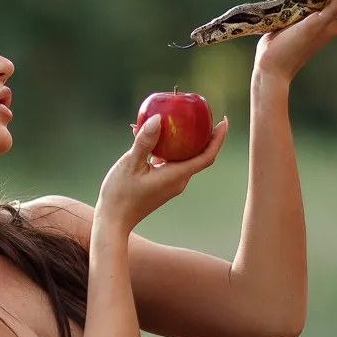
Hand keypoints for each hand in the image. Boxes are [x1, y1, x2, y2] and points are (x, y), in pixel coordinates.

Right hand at [95, 112, 228, 230]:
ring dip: (177, 139)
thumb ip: (145, 141)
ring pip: (180, 157)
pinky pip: (167, 162)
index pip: (206, 156)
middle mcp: (178, 181)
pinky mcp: (160, 184)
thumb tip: (158, 118)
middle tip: (198, 114)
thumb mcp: (130, 164)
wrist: (113, 221)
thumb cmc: (120, 195)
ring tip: (167, 119)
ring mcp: (169, 183)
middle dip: (200, 134)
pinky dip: (162, 148)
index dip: (218, 139)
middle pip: (196, 154)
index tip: (223, 121)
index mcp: (176, 176)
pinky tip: (145, 136)